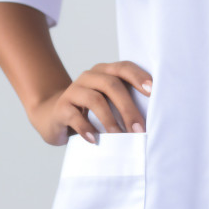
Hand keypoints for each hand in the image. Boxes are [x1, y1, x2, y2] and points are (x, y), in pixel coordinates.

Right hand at [27, 60, 152, 145]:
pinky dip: (87, 129)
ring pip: (95, 100)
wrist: (53, 115)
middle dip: (128, 108)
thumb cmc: (90, 110)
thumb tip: (154, 116)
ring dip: (110, 121)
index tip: (153, 92)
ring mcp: (73, 90)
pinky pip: (75, 116)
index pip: (124, 68)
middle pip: (112, 85)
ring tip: (120, 137)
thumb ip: (125, 101)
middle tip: (139, 129)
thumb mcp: (108, 101)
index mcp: (105, 71)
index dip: (138, 77)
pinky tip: (95, 140)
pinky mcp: (61, 107)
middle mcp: (90, 76)